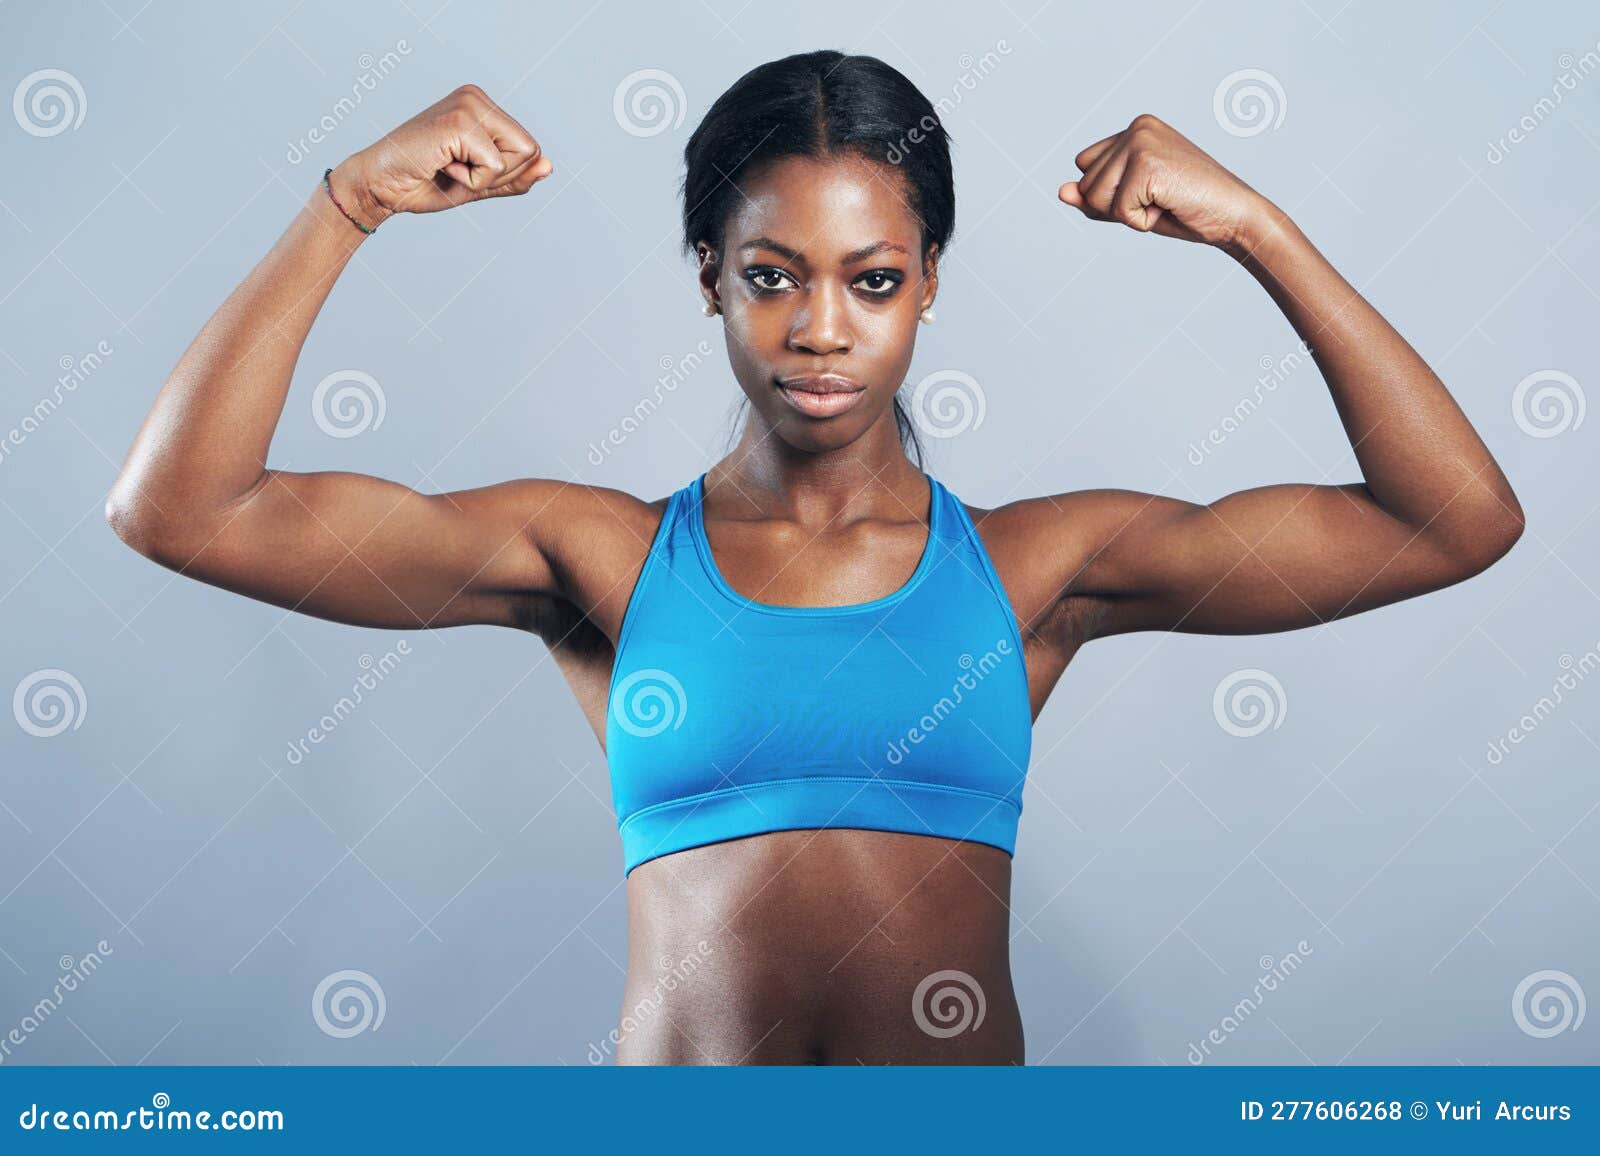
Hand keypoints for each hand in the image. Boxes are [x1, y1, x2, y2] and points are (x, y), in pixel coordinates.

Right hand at [332, 84, 551, 224]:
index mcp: (483, 104)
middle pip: (531, 151)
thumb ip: (515, 176)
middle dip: (499, 176)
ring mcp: (468, 105)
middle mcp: (477, 96)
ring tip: (447, 164)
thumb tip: (550, 166)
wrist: (380, 186)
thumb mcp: (479, 184)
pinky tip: (440, 164)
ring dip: (483, 178)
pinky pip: (495, 167)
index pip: (530, 148)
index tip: (464, 167)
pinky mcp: (459, 122)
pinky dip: (470, 181)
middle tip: (455, 168)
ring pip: (518, 158)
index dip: (506, 174)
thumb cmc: (423, 182)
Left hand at [1058, 113, 1268, 251]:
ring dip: (1128, 215)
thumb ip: (1095, 198)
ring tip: (1164, 202)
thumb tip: (1061, 192)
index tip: (1150, 192)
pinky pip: (1118, 211)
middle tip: (1160, 200)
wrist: (1234, 216)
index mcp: (1134, 128)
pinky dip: (1140, 222)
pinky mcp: (1147, 163)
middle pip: (1086, 185)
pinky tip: (1169, 207)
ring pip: (1096, 198)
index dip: (1111, 195)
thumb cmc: (1186, 210)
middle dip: (1117, 206)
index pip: (1084, 169)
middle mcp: (1136, 127)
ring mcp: (1142, 141)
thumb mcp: (1132, 204)